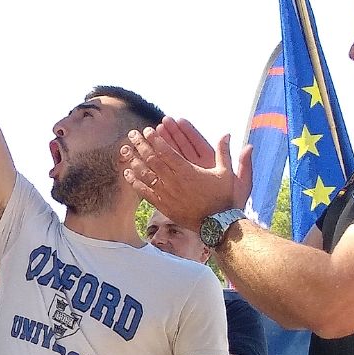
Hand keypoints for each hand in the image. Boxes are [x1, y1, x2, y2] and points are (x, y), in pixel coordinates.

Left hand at [121, 118, 252, 227]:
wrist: (217, 224)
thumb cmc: (223, 198)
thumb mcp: (227, 173)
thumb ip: (224, 152)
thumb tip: (227, 134)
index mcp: (187, 171)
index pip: (166, 151)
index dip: (156, 139)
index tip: (148, 130)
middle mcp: (174, 181)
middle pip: (152, 160)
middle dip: (141, 145)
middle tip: (132, 134)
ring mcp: (166, 194)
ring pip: (145, 174)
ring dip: (134, 160)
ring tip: (126, 150)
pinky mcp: (162, 205)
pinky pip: (144, 192)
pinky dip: (134, 182)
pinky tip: (127, 173)